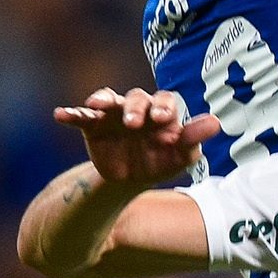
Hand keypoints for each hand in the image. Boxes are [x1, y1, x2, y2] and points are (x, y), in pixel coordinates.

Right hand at [53, 87, 219, 184]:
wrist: (129, 180)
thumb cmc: (161, 161)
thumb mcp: (179, 155)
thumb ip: (194, 138)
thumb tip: (216, 122)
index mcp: (161, 113)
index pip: (165, 101)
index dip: (163, 107)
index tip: (161, 119)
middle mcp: (138, 108)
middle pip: (136, 97)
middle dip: (134, 108)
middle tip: (133, 123)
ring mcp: (114, 114)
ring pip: (108, 100)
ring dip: (102, 101)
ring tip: (96, 106)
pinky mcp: (93, 125)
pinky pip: (82, 116)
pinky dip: (71, 114)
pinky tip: (61, 115)